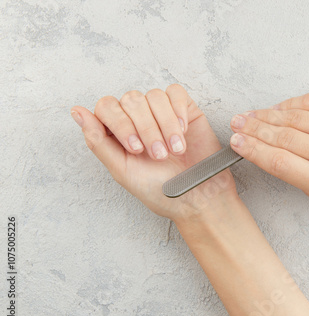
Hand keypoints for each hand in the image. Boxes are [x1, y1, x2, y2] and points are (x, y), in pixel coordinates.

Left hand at [71, 84, 236, 220]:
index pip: (107, 107)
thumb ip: (98, 141)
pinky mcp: (184, 108)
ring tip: (175, 150)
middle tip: (159, 156)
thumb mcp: (122, 171)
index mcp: (117, 132)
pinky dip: (178, 111)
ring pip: (154, 96)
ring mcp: (161, 111)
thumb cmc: (161, 189)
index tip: (136, 149)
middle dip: (146, 129)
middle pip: (131, 100)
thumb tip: (77, 111)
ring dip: (165, 124)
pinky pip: (175, 93)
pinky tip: (183, 131)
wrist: (198, 197)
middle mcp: (137, 118)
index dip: (121, 124)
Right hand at [229, 93, 308, 205]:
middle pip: (285, 137)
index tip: (237, 144)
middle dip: (254, 130)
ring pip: (296, 118)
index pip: (282, 163)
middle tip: (236, 124)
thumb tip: (264, 149)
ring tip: (250, 116)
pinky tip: (277, 108)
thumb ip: (298, 174)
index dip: (254, 151)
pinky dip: (291, 104)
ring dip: (267, 115)